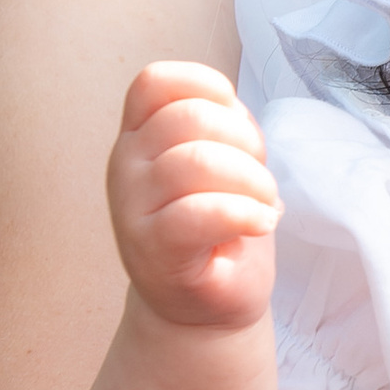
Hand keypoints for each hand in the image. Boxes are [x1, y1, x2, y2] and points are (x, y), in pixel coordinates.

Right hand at [105, 59, 279, 331]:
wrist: (204, 308)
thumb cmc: (219, 228)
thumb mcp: (223, 161)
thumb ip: (222, 126)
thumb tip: (233, 109)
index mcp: (139, 136)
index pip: (155, 81)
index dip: (207, 87)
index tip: (237, 126)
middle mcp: (125, 165)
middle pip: (188, 118)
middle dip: (245, 141)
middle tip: (259, 180)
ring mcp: (132, 209)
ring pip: (196, 162)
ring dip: (252, 181)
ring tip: (263, 206)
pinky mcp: (153, 251)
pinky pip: (198, 213)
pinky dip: (245, 213)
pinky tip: (261, 224)